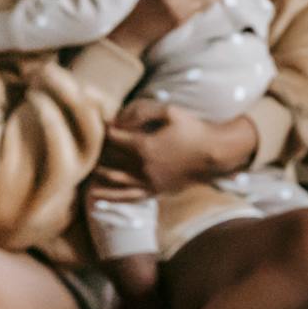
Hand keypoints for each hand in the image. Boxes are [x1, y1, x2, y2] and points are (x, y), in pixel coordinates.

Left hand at [95, 99, 257, 196]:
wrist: (215, 153)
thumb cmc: (194, 129)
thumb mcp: (170, 111)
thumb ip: (144, 111)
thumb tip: (120, 116)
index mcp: (144, 145)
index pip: (113, 137)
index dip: (107, 129)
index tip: (105, 124)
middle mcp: (142, 166)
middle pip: (111, 158)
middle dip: (101, 151)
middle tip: (97, 145)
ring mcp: (149, 181)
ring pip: (115, 179)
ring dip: (101, 173)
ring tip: (92, 168)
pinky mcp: (156, 191)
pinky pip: (129, 197)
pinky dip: (111, 197)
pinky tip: (97, 196)